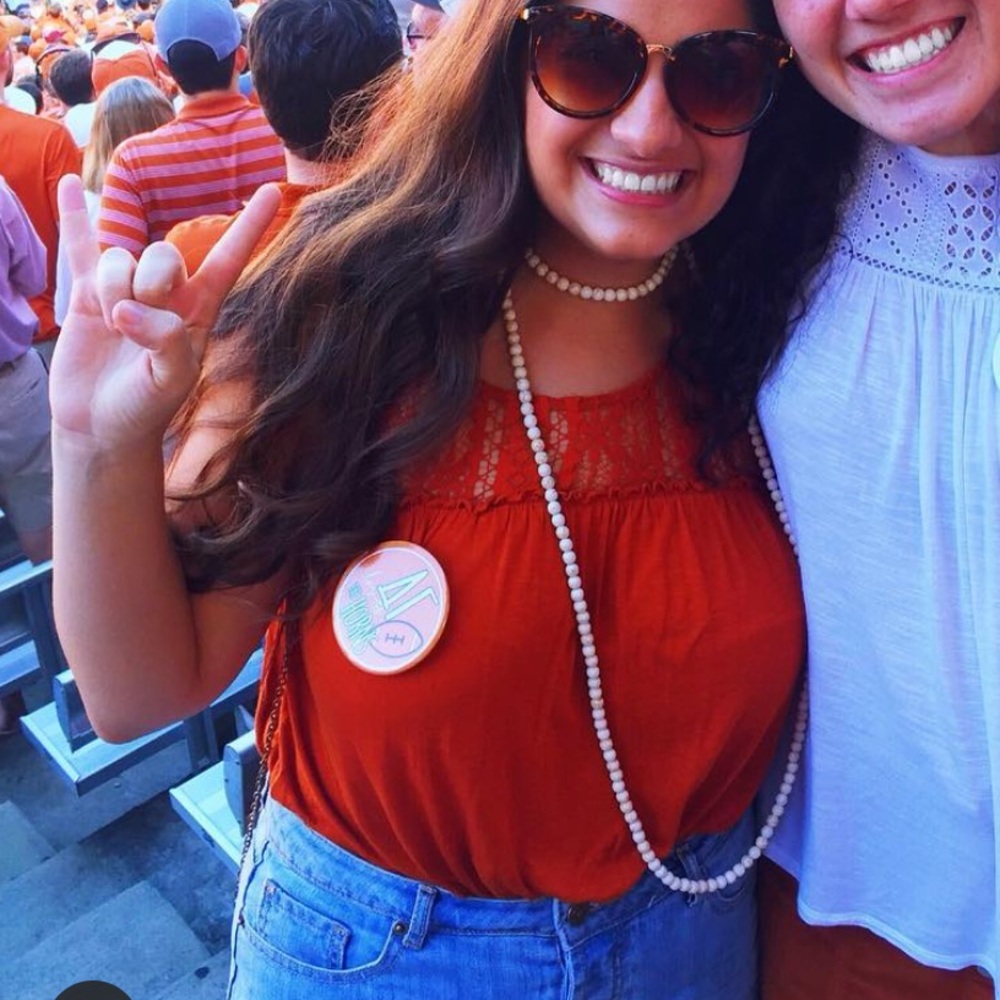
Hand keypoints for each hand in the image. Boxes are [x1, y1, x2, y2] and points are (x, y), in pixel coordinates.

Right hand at [51, 176, 280, 450]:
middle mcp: (166, 294)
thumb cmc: (146, 407)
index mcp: (199, 310)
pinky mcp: (88, 293)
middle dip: (150, 282)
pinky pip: (80, 246)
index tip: (270, 190)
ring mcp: (126, 289)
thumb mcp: (172, 380)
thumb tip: (128, 309)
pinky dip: (72, 217)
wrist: (103, 425)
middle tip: (136, 325)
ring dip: (113, 287)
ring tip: (113, 327)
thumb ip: (164, 340)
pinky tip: (65, 185)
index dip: (248, 226)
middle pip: (163, 254)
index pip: (228, 259)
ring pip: (120, 256)